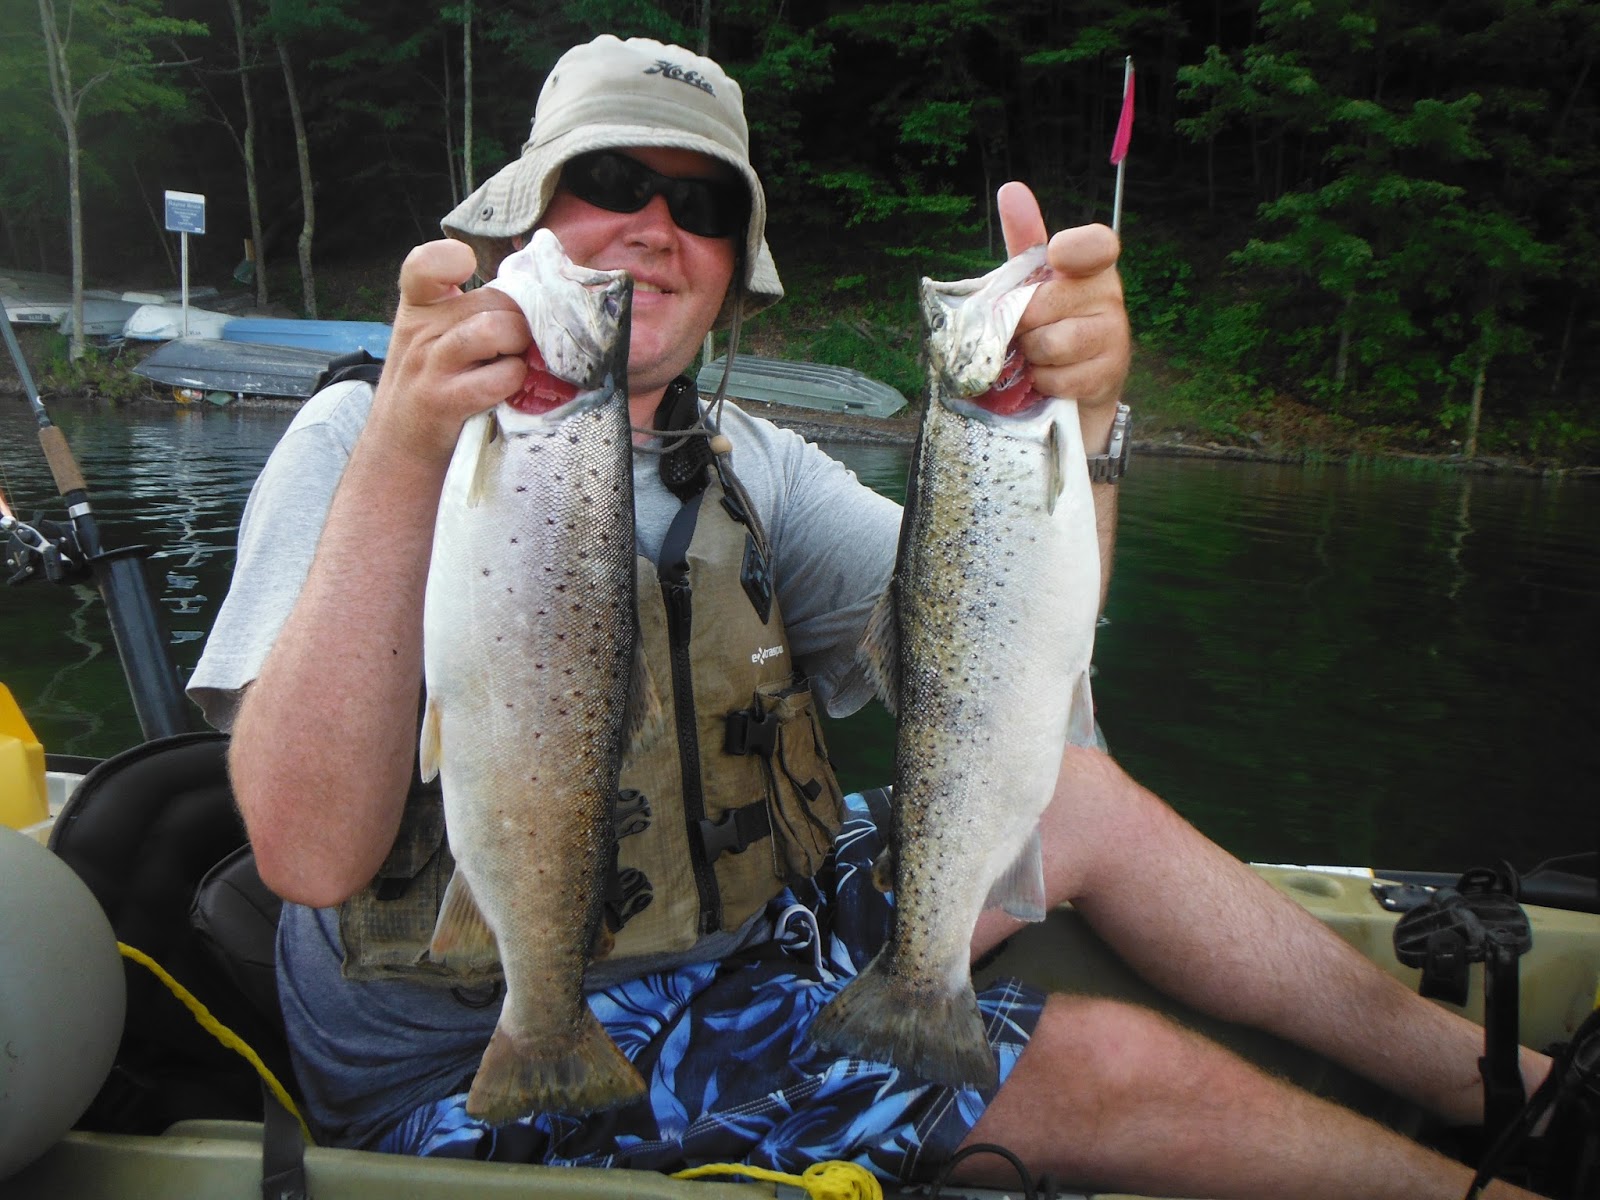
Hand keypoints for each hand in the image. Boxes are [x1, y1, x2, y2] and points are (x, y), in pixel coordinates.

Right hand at [367, 239, 531, 460]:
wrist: (400, 447)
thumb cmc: (431, 385)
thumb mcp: (432, 337)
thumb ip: (468, 309)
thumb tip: (532, 293)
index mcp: (418, 307)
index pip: (425, 264)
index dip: (450, 258)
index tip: (466, 268)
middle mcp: (421, 331)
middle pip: (496, 299)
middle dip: (519, 320)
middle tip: (512, 346)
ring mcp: (432, 365)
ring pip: (499, 329)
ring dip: (520, 347)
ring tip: (512, 363)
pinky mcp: (447, 400)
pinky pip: (504, 375)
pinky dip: (516, 381)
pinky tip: (505, 390)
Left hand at [998, 183, 1130, 450]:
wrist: (1075, 382)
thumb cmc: (1050, 322)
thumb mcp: (1034, 281)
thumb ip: (1025, 239)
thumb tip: (1011, 189)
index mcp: (1093, 264)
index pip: (1097, 244)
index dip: (1074, 248)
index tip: (1054, 256)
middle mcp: (1110, 294)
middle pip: (1045, 304)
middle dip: (1022, 323)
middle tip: (1023, 329)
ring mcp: (1114, 335)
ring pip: (1051, 344)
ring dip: (1030, 355)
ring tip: (1035, 354)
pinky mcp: (1108, 375)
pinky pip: (1058, 378)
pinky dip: (1042, 381)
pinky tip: (1047, 376)